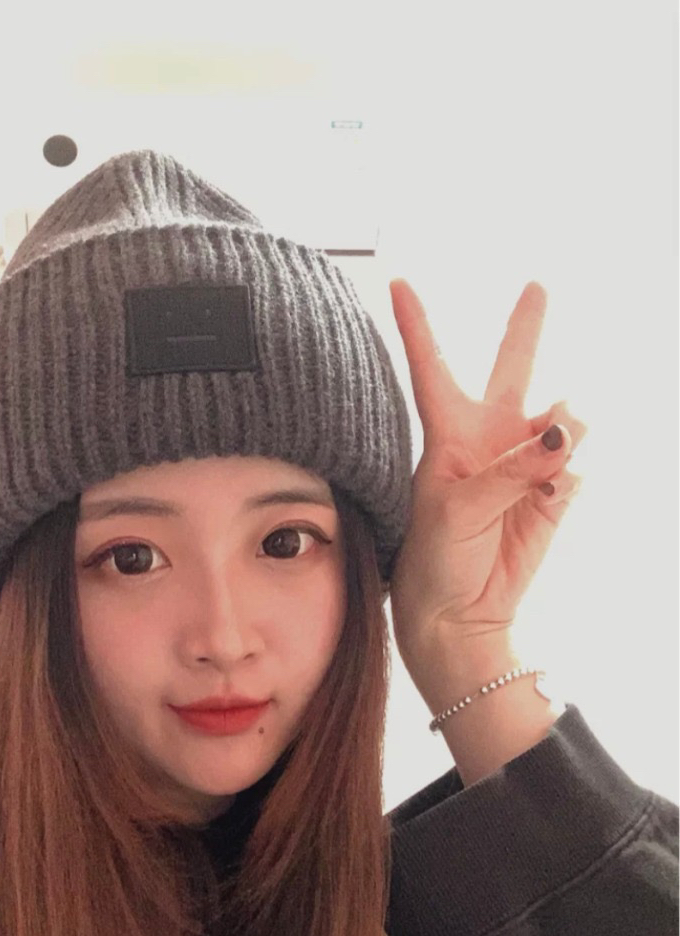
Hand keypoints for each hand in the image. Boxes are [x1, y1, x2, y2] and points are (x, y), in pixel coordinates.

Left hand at [385, 278, 586, 668]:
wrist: (459, 615)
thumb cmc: (435, 559)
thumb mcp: (459, 508)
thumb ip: (512, 468)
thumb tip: (567, 432)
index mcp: (448, 435)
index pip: (430, 369)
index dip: (416, 325)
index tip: (398, 281)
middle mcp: (488, 440)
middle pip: (512, 369)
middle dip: (526, 328)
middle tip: (537, 286)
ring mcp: (524, 464)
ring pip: (562, 419)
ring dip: (565, 429)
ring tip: (552, 458)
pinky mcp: (553, 493)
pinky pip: (576, 467)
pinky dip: (569, 479)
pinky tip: (553, 497)